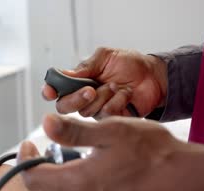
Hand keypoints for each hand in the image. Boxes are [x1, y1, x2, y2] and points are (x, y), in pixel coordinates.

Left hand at [18, 114, 203, 190]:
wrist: (184, 179)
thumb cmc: (151, 151)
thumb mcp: (111, 131)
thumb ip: (75, 131)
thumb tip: (46, 123)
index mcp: (79, 182)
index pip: (32, 179)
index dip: (24, 160)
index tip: (28, 143)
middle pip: (44, 187)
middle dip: (37, 165)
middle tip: (44, 144)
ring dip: (56, 171)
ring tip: (68, 149)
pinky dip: (72, 179)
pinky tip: (88, 162)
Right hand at [42, 47, 167, 118]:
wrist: (154, 77)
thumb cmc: (129, 64)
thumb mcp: (105, 57)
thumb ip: (85, 67)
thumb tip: (65, 74)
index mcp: (78, 80)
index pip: (56, 88)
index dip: (49, 91)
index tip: (49, 92)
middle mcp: (83, 97)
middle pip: (64, 106)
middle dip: (76, 99)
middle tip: (91, 90)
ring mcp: (95, 109)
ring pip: (85, 111)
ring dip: (103, 96)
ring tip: (117, 86)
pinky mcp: (109, 120)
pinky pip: (105, 115)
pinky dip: (116, 102)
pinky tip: (125, 95)